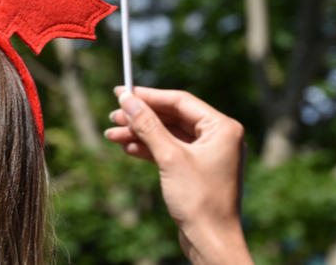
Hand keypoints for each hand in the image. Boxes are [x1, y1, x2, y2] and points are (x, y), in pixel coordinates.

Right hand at [105, 87, 252, 264]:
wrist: (210, 242)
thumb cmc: (199, 200)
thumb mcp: (169, 157)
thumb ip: (148, 125)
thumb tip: (127, 99)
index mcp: (222, 127)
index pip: (180, 101)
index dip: (149, 96)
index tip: (122, 93)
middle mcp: (218, 137)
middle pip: (172, 117)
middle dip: (141, 117)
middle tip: (113, 116)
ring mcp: (207, 154)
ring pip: (168, 134)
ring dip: (140, 134)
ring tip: (112, 134)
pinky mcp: (196, 169)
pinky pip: (170, 150)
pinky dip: (149, 149)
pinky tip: (127, 148)